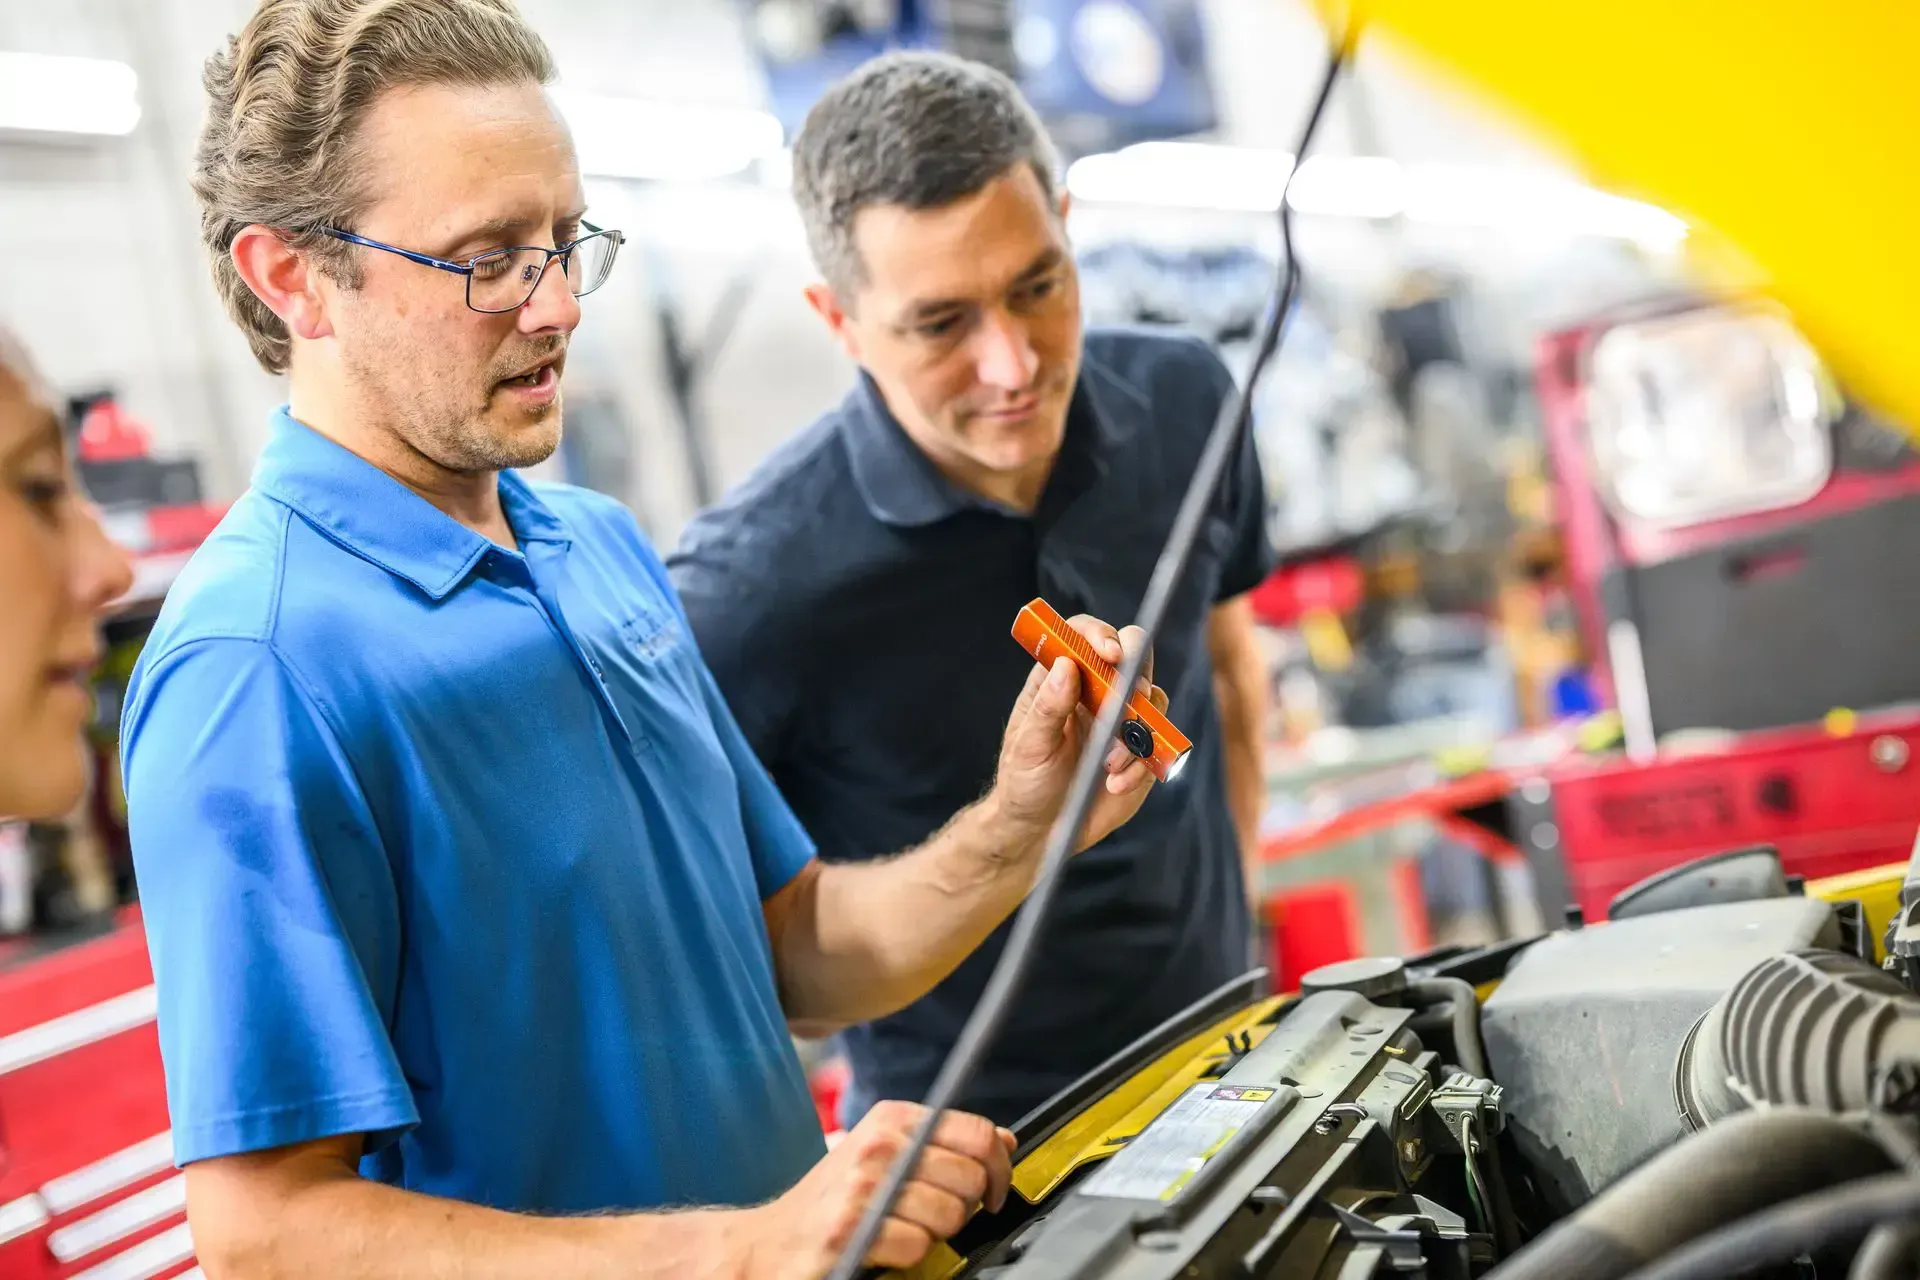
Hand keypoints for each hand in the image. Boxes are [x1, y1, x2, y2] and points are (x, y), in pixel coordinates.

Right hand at [744, 1100, 1014, 1277]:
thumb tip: (1004, 1140)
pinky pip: (916, 1245)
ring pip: (948, 1214)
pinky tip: (881, 1248)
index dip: (997, 1168)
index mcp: (891, 1120)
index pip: (975, 1132)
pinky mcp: (851, 1228)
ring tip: (901, 1231)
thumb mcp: (886, 1157)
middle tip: (935, 1217)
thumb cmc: (832, 1201)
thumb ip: (944, 1146)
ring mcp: (862, 1187)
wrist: (766, 1243)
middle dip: (963, 1207)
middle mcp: (878, 1145)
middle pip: (969, 1176)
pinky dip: (906, 1256)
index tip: (991, 1192)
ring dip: (933, 1234)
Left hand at [992, 614, 1165, 852]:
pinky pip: (1159, 744)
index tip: (1109, 655)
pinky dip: (1142, 764)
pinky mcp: (1142, 750)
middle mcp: (1096, 691)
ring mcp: (1123, 719)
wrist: (1043, 829)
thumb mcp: (1028, 747)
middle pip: (1132, 654)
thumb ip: (1047, 708)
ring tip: (1108, 765)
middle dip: (1135, 674)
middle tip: (1127, 704)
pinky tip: (1114, 785)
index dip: (1100, 635)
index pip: (1083, 636)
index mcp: (1062, 680)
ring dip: (1136, 732)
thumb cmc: (1026, 782)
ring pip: (1153, 699)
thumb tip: (1067, 666)